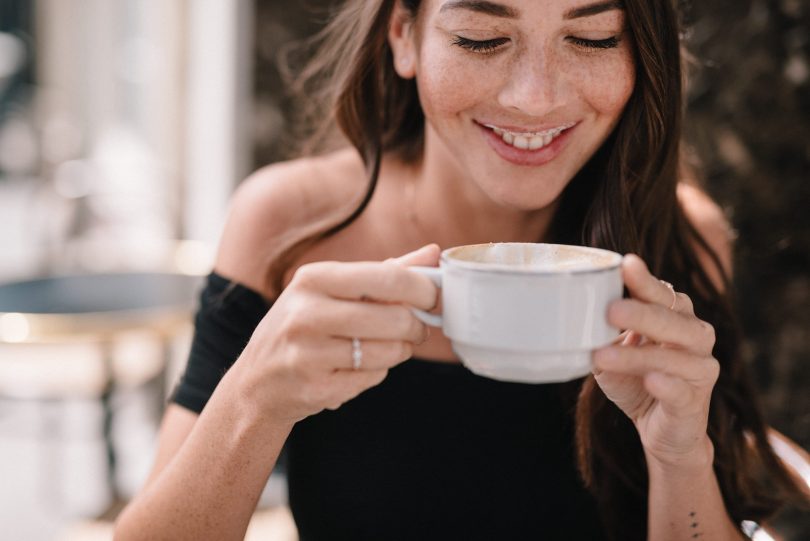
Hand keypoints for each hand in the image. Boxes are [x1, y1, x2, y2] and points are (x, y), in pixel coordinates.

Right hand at [233, 244, 439, 425]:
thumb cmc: (305, 325)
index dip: (423, 290)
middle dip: (416, 326)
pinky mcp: (317, 388)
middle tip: (417, 329)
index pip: (389, 278)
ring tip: (387, 347)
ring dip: (400, 351)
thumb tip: (434, 253)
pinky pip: (373, 377)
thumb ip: (385, 271)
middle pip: (395, 318)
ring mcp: (309, 354)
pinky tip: (357, 367)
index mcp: (314, 278)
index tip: (434, 298)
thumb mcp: (333, 289)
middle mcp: (307, 313)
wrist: (258, 381)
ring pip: (389, 352)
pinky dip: (377, 372)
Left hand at [592, 254, 719, 468]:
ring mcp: (700, 369)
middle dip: (642, 313)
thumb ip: (603, 332)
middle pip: (672, 319)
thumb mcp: (613, 351)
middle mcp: (695, 337)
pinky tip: (651, 380)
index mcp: (676, 317)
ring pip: (674, 356)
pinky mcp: (695, 401)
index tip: (626, 264)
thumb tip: (573, 311)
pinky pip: (682, 390)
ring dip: (638, 355)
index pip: (662, 294)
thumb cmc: (636, 380)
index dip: (644, 280)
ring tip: (603, 355)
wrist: (660, 429)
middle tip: (612, 310)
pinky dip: (666, 384)